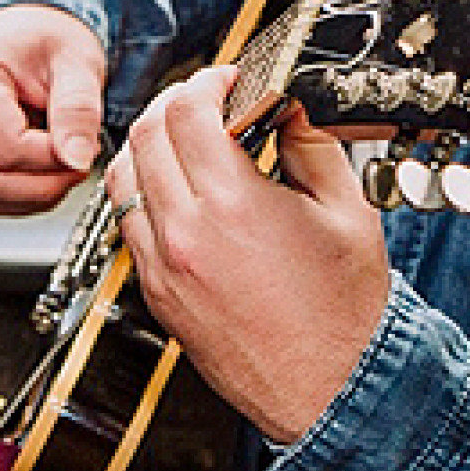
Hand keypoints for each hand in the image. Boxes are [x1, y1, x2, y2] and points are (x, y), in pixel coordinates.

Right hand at [0, 4, 106, 214]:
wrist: (26, 29)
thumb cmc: (48, 39)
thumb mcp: (77, 61)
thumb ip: (78, 109)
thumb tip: (77, 160)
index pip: (7, 147)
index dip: (53, 161)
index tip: (88, 148)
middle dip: (41, 187)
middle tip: (78, 165)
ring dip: (29, 196)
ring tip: (62, 164)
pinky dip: (16, 196)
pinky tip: (42, 171)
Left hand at [107, 67, 392, 442]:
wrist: (332, 391)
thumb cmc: (345, 314)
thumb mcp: (347, 211)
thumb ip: (311, 144)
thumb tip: (288, 103)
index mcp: (232, 206)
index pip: (188, 111)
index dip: (208, 80)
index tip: (229, 79)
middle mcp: (184, 234)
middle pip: (145, 134)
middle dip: (175, 104)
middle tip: (208, 100)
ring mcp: (162, 267)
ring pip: (122, 177)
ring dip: (149, 145)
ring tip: (187, 140)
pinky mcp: (157, 294)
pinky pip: (129, 223)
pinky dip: (145, 193)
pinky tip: (182, 191)